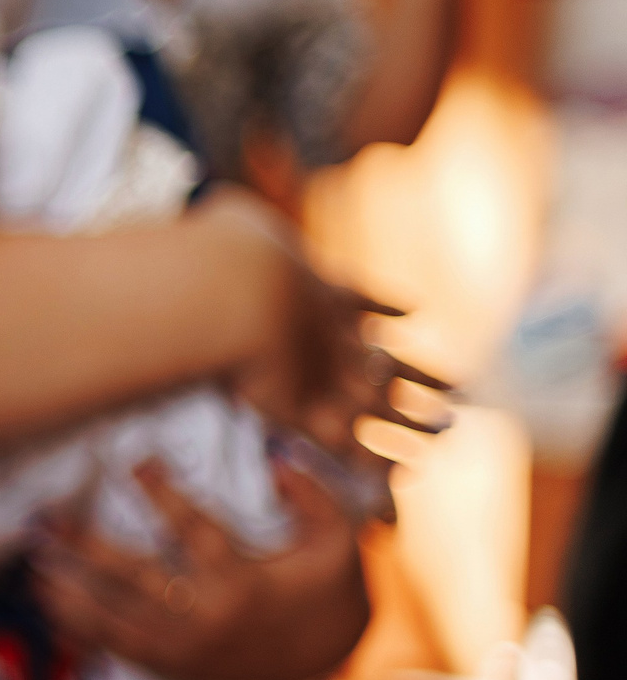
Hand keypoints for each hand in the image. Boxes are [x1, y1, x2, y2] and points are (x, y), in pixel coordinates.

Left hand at [31, 457, 370, 679]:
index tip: (135, 463)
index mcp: (243, 582)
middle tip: (46, 523)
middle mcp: (207, 619)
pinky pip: (116, 652)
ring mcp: (185, 650)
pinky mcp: (173, 669)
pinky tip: (47, 610)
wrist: (323, 659)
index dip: (163, 495)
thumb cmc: (323, 587)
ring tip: (31, 568)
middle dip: (87, 550)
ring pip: (115, 622)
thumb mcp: (334, 540)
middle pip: (136, 581)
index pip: (194, 532)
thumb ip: (311, 496)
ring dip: (69, 595)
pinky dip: (80, 633)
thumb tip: (274, 455)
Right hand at [199, 189, 448, 460]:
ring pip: (383, 403)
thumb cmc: (222, 251)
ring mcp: (325, 371)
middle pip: (388, 357)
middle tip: (458, 382)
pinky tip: (395, 473)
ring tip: (448, 430)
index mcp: (320, 289)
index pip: (362, 300)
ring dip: (416, 419)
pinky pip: (346, 443)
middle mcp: (336, 333)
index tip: (414, 310)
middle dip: (422, 372)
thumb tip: (221, 206)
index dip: (387, 306)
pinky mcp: (304, 410)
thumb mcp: (233, 221)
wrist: (228, 286)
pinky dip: (370, 458)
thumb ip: (233, 219)